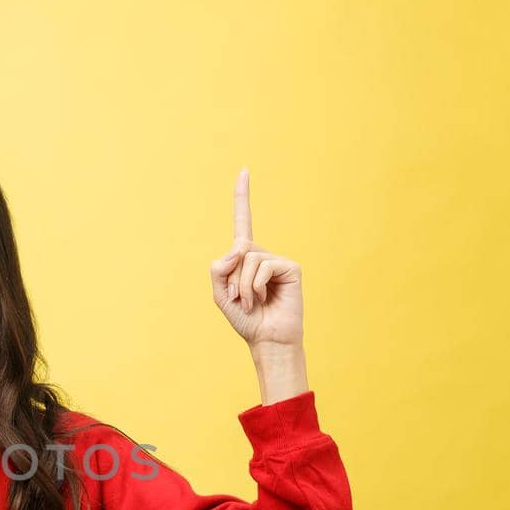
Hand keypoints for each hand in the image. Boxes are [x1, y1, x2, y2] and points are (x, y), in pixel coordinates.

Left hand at [208, 167, 302, 347]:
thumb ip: (219, 268)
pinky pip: (263, 267)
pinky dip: (256, 286)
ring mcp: (277, 259)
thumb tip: (239, 248)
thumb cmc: (246, 318)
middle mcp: (261, 254)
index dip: (242, 196)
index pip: (243, 221)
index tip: (244, 170)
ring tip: (252, 303)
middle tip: (239, 299)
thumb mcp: (220, 294)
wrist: (267, 338)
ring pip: (248, 259)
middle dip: (231, 278)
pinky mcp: (290, 267)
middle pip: (237, 249)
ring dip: (243, 287)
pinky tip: (264, 299)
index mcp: (244, 257)